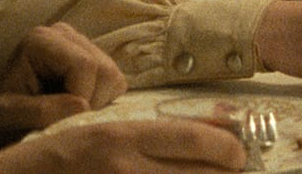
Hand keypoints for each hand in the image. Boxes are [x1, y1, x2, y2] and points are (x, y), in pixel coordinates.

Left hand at [0, 22, 128, 150]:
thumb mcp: (7, 117)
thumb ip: (40, 111)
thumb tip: (82, 105)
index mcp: (41, 40)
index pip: (84, 65)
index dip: (81, 96)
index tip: (60, 120)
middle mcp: (65, 34)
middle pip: (104, 69)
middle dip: (90, 101)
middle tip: (65, 119)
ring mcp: (82, 44)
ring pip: (114, 76)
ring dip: (97, 102)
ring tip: (67, 112)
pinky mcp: (94, 58)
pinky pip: (116, 82)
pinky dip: (102, 100)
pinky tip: (75, 105)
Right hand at [0, 119, 245, 172]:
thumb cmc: (62, 154)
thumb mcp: (108, 131)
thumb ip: (156, 134)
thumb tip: (215, 134)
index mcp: (125, 136)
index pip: (197, 140)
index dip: (229, 149)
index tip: (239, 154)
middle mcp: (126, 167)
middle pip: (201, 173)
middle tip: (232, 173)